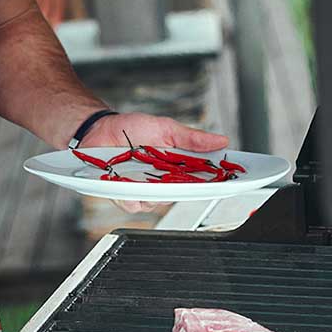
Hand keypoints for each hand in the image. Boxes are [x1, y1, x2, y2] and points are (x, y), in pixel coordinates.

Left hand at [82, 112, 229, 213]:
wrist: (99, 129)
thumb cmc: (131, 129)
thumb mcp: (165, 128)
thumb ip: (191, 138)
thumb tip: (221, 140)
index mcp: (176, 167)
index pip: (202, 179)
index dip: (217, 182)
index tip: (231, 180)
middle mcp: (162, 182)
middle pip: (182, 195)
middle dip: (186, 189)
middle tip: (187, 178)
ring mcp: (143, 190)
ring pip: (157, 202)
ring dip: (155, 191)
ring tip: (149, 175)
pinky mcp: (123, 195)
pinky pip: (133, 204)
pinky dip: (132, 195)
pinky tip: (128, 184)